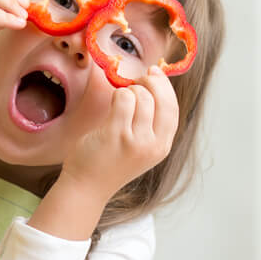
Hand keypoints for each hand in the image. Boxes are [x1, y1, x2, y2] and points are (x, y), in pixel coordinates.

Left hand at [61, 66, 180, 201]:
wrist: (87, 186)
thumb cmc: (110, 162)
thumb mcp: (140, 148)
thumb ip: (150, 123)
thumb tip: (154, 83)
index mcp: (162, 147)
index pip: (173, 109)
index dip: (165, 88)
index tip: (155, 73)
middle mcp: (153, 145)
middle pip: (162, 100)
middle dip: (150, 83)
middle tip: (136, 81)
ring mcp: (136, 140)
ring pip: (141, 96)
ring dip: (128, 91)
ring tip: (119, 101)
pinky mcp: (116, 134)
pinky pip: (122, 99)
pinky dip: (117, 94)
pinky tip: (111, 104)